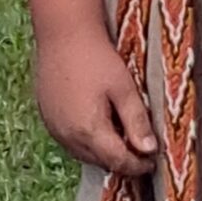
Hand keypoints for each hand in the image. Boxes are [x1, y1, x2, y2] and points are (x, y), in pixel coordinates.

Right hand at [35, 26, 159, 175]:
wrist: (62, 34)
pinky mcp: (48, 120)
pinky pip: (71, 142)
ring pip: (84, 155)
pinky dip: (88, 141)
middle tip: (141, 151)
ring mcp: (55, 129)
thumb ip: (137, 121)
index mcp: (89, 130)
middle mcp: (68, 136)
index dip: (138, 166)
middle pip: (101, 162)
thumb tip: (149, 149)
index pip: (118, 162)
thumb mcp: (124, 88)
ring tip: (122, 138)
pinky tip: (99, 125)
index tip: (153, 161)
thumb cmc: (95, 57)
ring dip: (104, 152)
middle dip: (122, 161)